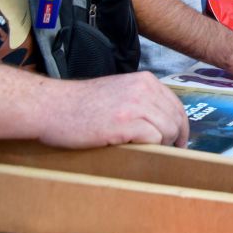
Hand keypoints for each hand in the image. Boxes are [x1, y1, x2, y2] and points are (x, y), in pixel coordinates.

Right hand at [37, 72, 189, 148]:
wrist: (51, 107)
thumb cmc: (80, 105)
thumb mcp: (118, 92)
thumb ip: (141, 100)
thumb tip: (162, 122)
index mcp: (145, 80)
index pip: (176, 105)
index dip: (181, 126)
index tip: (179, 140)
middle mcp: (144, 89)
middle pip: (177, 118)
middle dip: (176, 138)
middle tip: (170, 152)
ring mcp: (136, 104)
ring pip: (168, 130)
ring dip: (162, 145)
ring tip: (148, 152)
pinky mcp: (126, 122)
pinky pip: (154, 139)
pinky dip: (149, 148)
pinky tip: (135, 150)